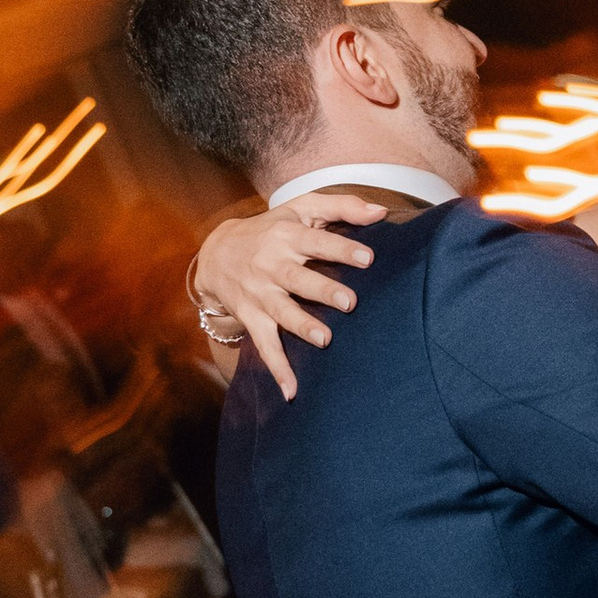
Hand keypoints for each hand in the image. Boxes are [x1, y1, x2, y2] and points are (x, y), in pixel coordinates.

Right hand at [196, 195, 385, 399]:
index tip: (368, 259)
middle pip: (297, 278)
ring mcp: (260, 294)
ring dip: (301, 326)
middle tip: (349, 302)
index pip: (316, 242)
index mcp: (286, 237)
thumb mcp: (301, 209)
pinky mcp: (252, 317)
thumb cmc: (272, 229)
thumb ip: (341, 206)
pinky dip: (277, 369)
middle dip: (322, 290)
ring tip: (324, 339)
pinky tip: (291, 391)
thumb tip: (380, 212)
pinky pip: (265, 345)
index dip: (341, 249)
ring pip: (281, 311)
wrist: (217, 252)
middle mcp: (271, 266)